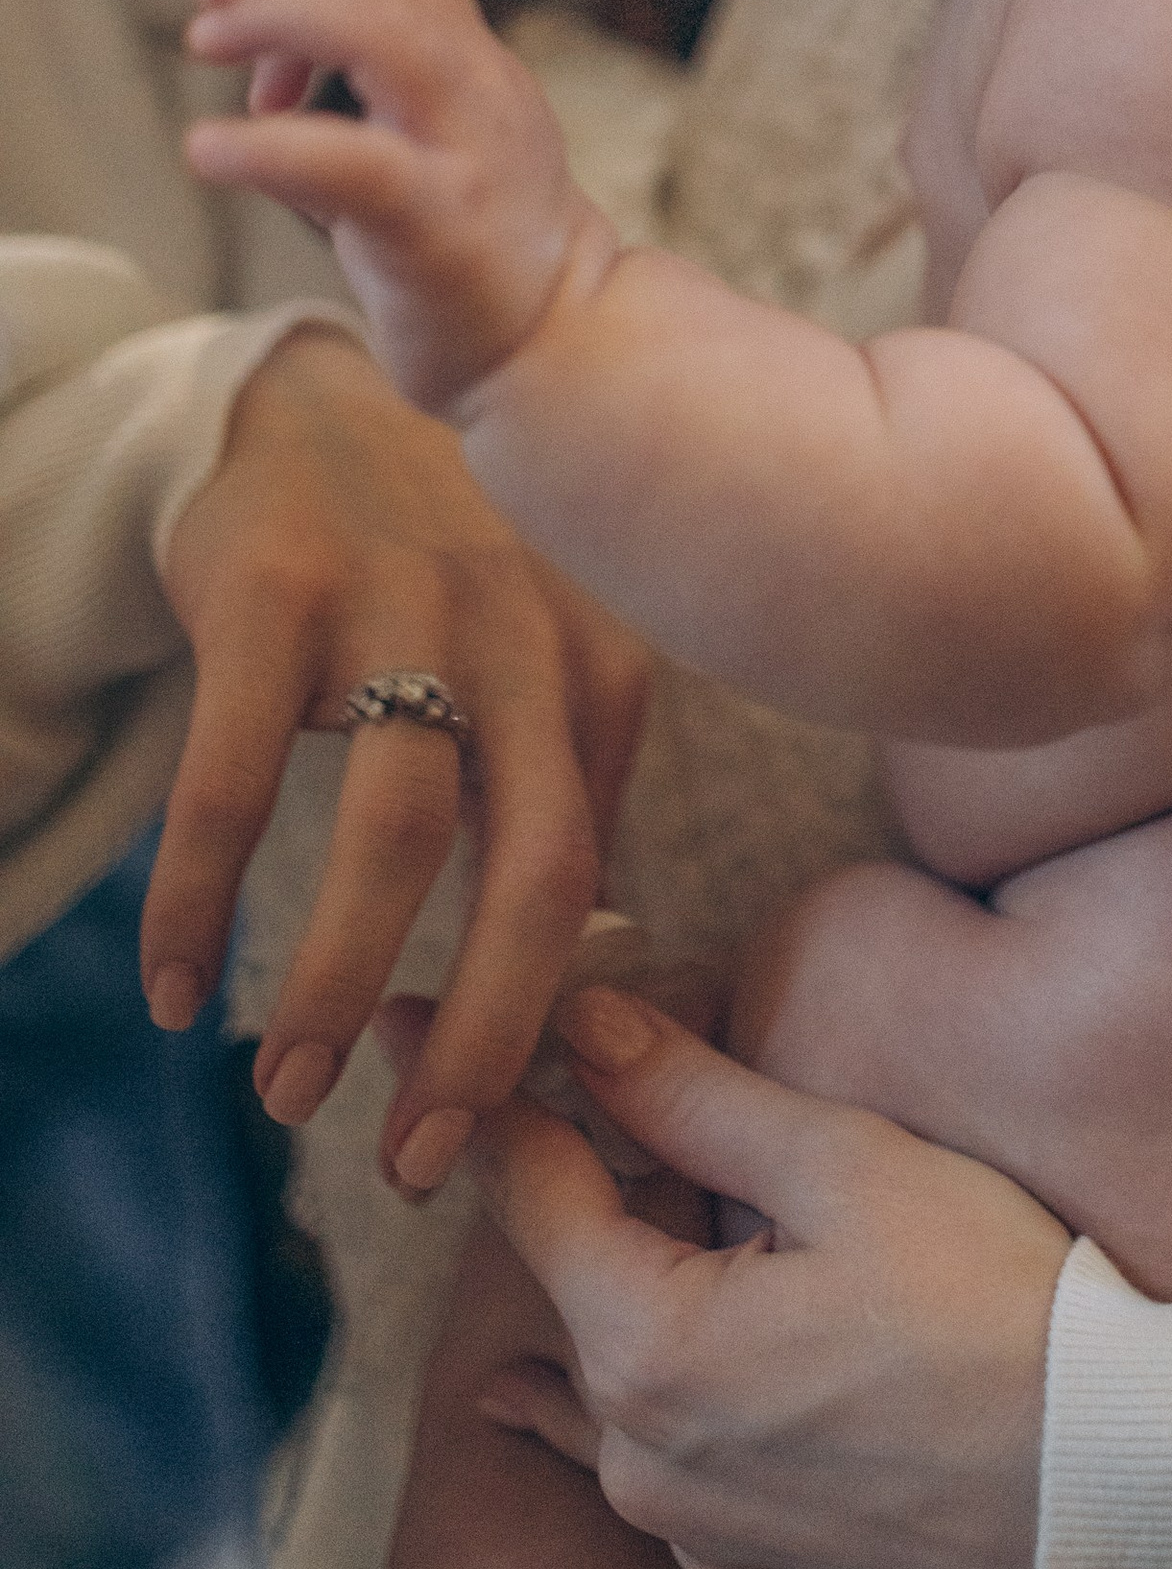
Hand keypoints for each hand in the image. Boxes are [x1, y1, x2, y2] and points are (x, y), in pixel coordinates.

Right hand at [148, 323, 649, 1194]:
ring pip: (395, 838)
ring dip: (337, 987)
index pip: (591, 879)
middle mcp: (527, 637)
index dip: (538, 1021)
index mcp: (602, 667)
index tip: (483, 1127)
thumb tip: (584, 966)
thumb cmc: (437, 577)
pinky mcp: (279, 591)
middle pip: (535, 873)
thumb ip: (563, 790)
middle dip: (481, 1039)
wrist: (319, 406)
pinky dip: (199, 902)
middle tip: (411, 1161)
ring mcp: (405, 606)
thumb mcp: (536, 663)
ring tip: (285, 1094)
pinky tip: (172, 988)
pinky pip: (235, 780)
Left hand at [185, 0, 614, 413]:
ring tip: (205, 43)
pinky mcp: (437, 228)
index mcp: (481, 71)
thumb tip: (268, 73)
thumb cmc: (477, 258)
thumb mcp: (438, 149)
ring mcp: (467, 156)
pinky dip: (264, 145)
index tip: (244, 4)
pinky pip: (349, 161)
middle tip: (210, 12)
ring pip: (384, 35)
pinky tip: (208, 150)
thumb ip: (371, 101)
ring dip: (277, 18)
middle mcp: (484, 93)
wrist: (562, 353)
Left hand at [457, 985, 1065, 1568]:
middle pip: (576, 1270)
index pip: (526, 1184)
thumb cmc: (997, 1308)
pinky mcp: (748, 1558)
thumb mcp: (847, 1167)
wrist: (1115, 1490)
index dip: (474, 1083)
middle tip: (587, 1061)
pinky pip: (664, 1441)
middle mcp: (638, 1455)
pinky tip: (650, 1347)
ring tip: (675, 1175)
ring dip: (640, 1263)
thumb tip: (579, 1020)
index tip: (395, 1020)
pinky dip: (664, 1365)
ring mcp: (689, 1523)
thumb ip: (695, 1096)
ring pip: (622, 1355)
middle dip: (585, 1165)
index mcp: (645, 1347)